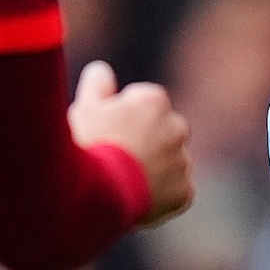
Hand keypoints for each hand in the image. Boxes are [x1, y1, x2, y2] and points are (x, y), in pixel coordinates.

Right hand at [69, 60, 193, 227]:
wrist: (102, 193)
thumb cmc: (89, 145)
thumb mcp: (84, 109)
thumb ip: (96, 85)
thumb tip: (101, 70)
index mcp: (154, 101)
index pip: (140, 103)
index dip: (118, 118)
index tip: (104, 132)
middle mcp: (177, 127)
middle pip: (158, 132)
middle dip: (142, 140)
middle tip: (113, 159)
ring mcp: (183, 161)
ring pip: (168, 162)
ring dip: (152, 168)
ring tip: (121, 182)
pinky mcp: (184, 191)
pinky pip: (174, 190)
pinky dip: (159, 195)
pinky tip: (135, 199)